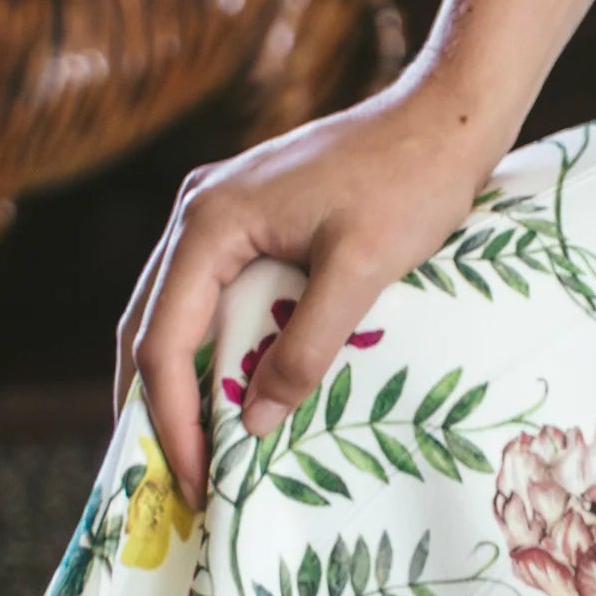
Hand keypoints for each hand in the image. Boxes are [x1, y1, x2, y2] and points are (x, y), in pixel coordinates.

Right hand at [119, 68, 507, 507]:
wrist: (446, 115)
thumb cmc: (410, 183)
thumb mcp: (361, 272)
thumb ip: (305, 348)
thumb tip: (256, 425)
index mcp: (210, 220)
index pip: (164, 338)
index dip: (171, 417)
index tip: (194, 480)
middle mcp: (198, 210)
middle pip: (148, 325)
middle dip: (155, 405)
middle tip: (174, 480)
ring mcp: (219, 208)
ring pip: (172, 309)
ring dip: (174, 378)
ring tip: (188, 446)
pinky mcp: (248, 215)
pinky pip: (206, 291)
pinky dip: (206, 345)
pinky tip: (222, 386)